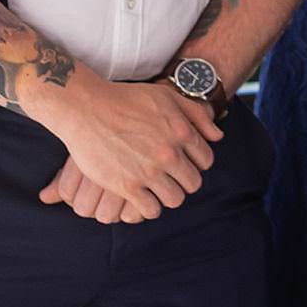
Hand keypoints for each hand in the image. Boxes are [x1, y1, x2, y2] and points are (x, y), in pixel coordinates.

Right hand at [33, 77, 219, 219]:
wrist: (88, 109)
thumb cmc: (127, 99)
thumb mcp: (168, 97)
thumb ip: (197, 115)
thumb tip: (218, 137)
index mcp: (181, 132)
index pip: (206, 160)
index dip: (197, 163)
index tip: (185, 162)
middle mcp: (169, 154)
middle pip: (193, 183)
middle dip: (185, 181)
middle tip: (171, 178)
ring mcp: (148, 171)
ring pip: (174, 199)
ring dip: (168, 196)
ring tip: (158, 189)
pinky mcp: (126, 186)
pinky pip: (150, 210)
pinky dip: (149, 208)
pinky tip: (141, 198)